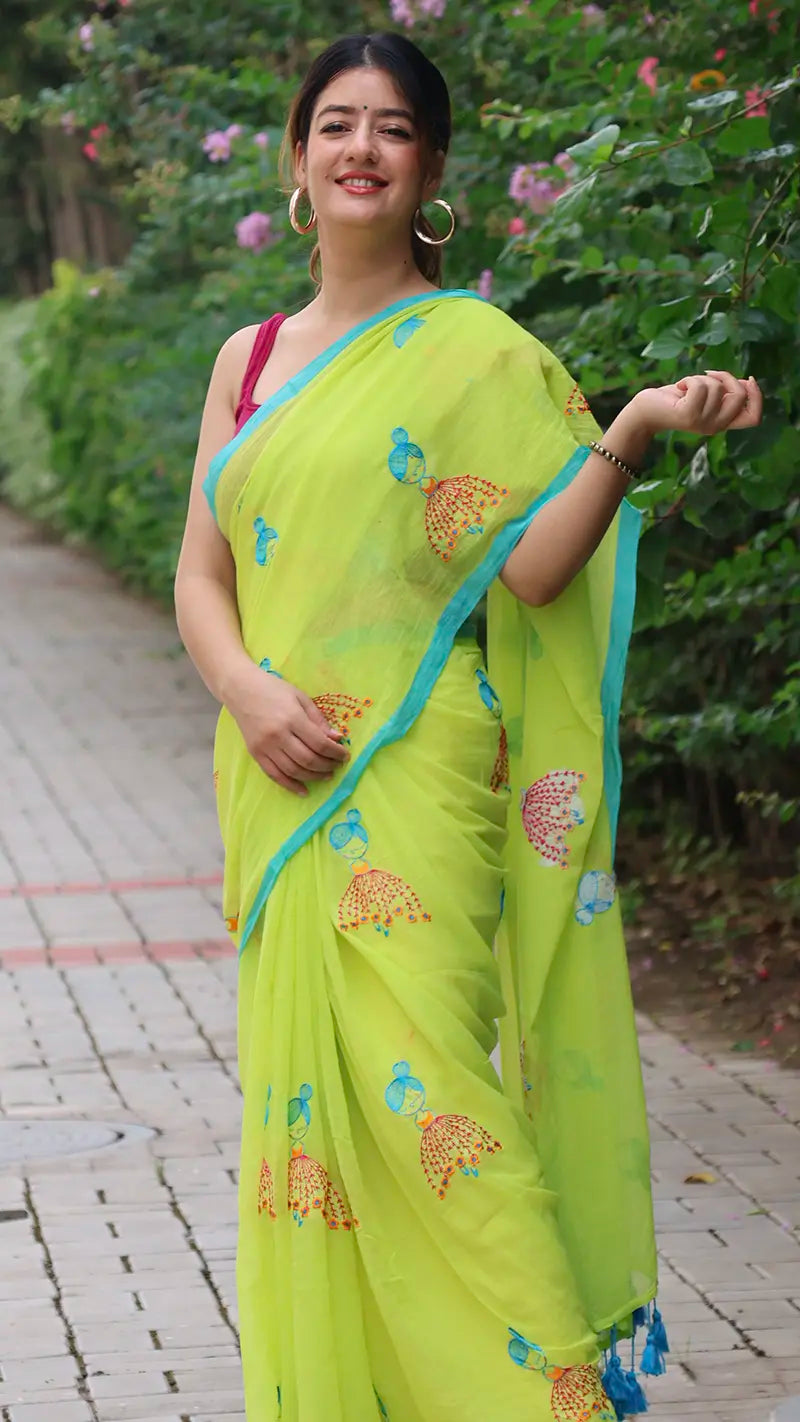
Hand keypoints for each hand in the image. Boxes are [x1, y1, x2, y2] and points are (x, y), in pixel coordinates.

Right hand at [227, 663, 349, 796]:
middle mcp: (278, 735)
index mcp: (292, 718)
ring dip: (313, 777)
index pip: (319, 743)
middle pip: (308, 760)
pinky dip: (291, 785)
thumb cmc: (274, 690)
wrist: (241, 690)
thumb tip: (336, 739)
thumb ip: (318, 720)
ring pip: (293, 771)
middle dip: (327, 766)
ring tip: (326, 775)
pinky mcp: (255, 754)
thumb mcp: (301, 698)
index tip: (345, 755)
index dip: (335, 753)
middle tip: (337, 766)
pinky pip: (275, 775)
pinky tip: (304, 790)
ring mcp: (265, 747)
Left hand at [632, 371, 762, 436]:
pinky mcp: (689, 415)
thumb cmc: (676, 400)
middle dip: (727, 377)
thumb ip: (725, 391)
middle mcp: (715, 427)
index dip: (757, 397)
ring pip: (717, 387)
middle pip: (740, 397)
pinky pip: (700, 386)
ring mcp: (703, 423)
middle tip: (708, 375)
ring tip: (686, 386)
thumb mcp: (706, 395)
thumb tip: (747, 382)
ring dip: (700, 378)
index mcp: (723, 422)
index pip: (754, 418)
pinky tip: (679, 388)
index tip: (748, 379)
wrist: (646, 412)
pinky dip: (689, 379)